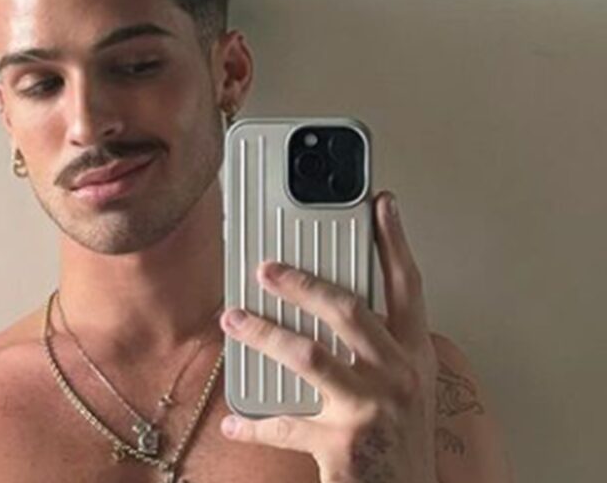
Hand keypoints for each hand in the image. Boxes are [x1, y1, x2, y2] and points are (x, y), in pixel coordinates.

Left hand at [219, 191, 438, 482]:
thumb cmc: (401, 440)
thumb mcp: (403, 386)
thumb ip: (377, 346)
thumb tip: (326, 303)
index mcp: (414, 357)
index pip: (408, 288)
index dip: (395, 242)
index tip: (380, 204)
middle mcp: (398, 377)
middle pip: (348, 311)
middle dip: (302, 284)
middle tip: (267, 268)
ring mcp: (372, 409)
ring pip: (308, 356)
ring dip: (263, 333)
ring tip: (233, 319)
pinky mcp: (344, 444)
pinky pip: (286, 424)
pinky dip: (254, 423)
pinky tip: (233, 422)